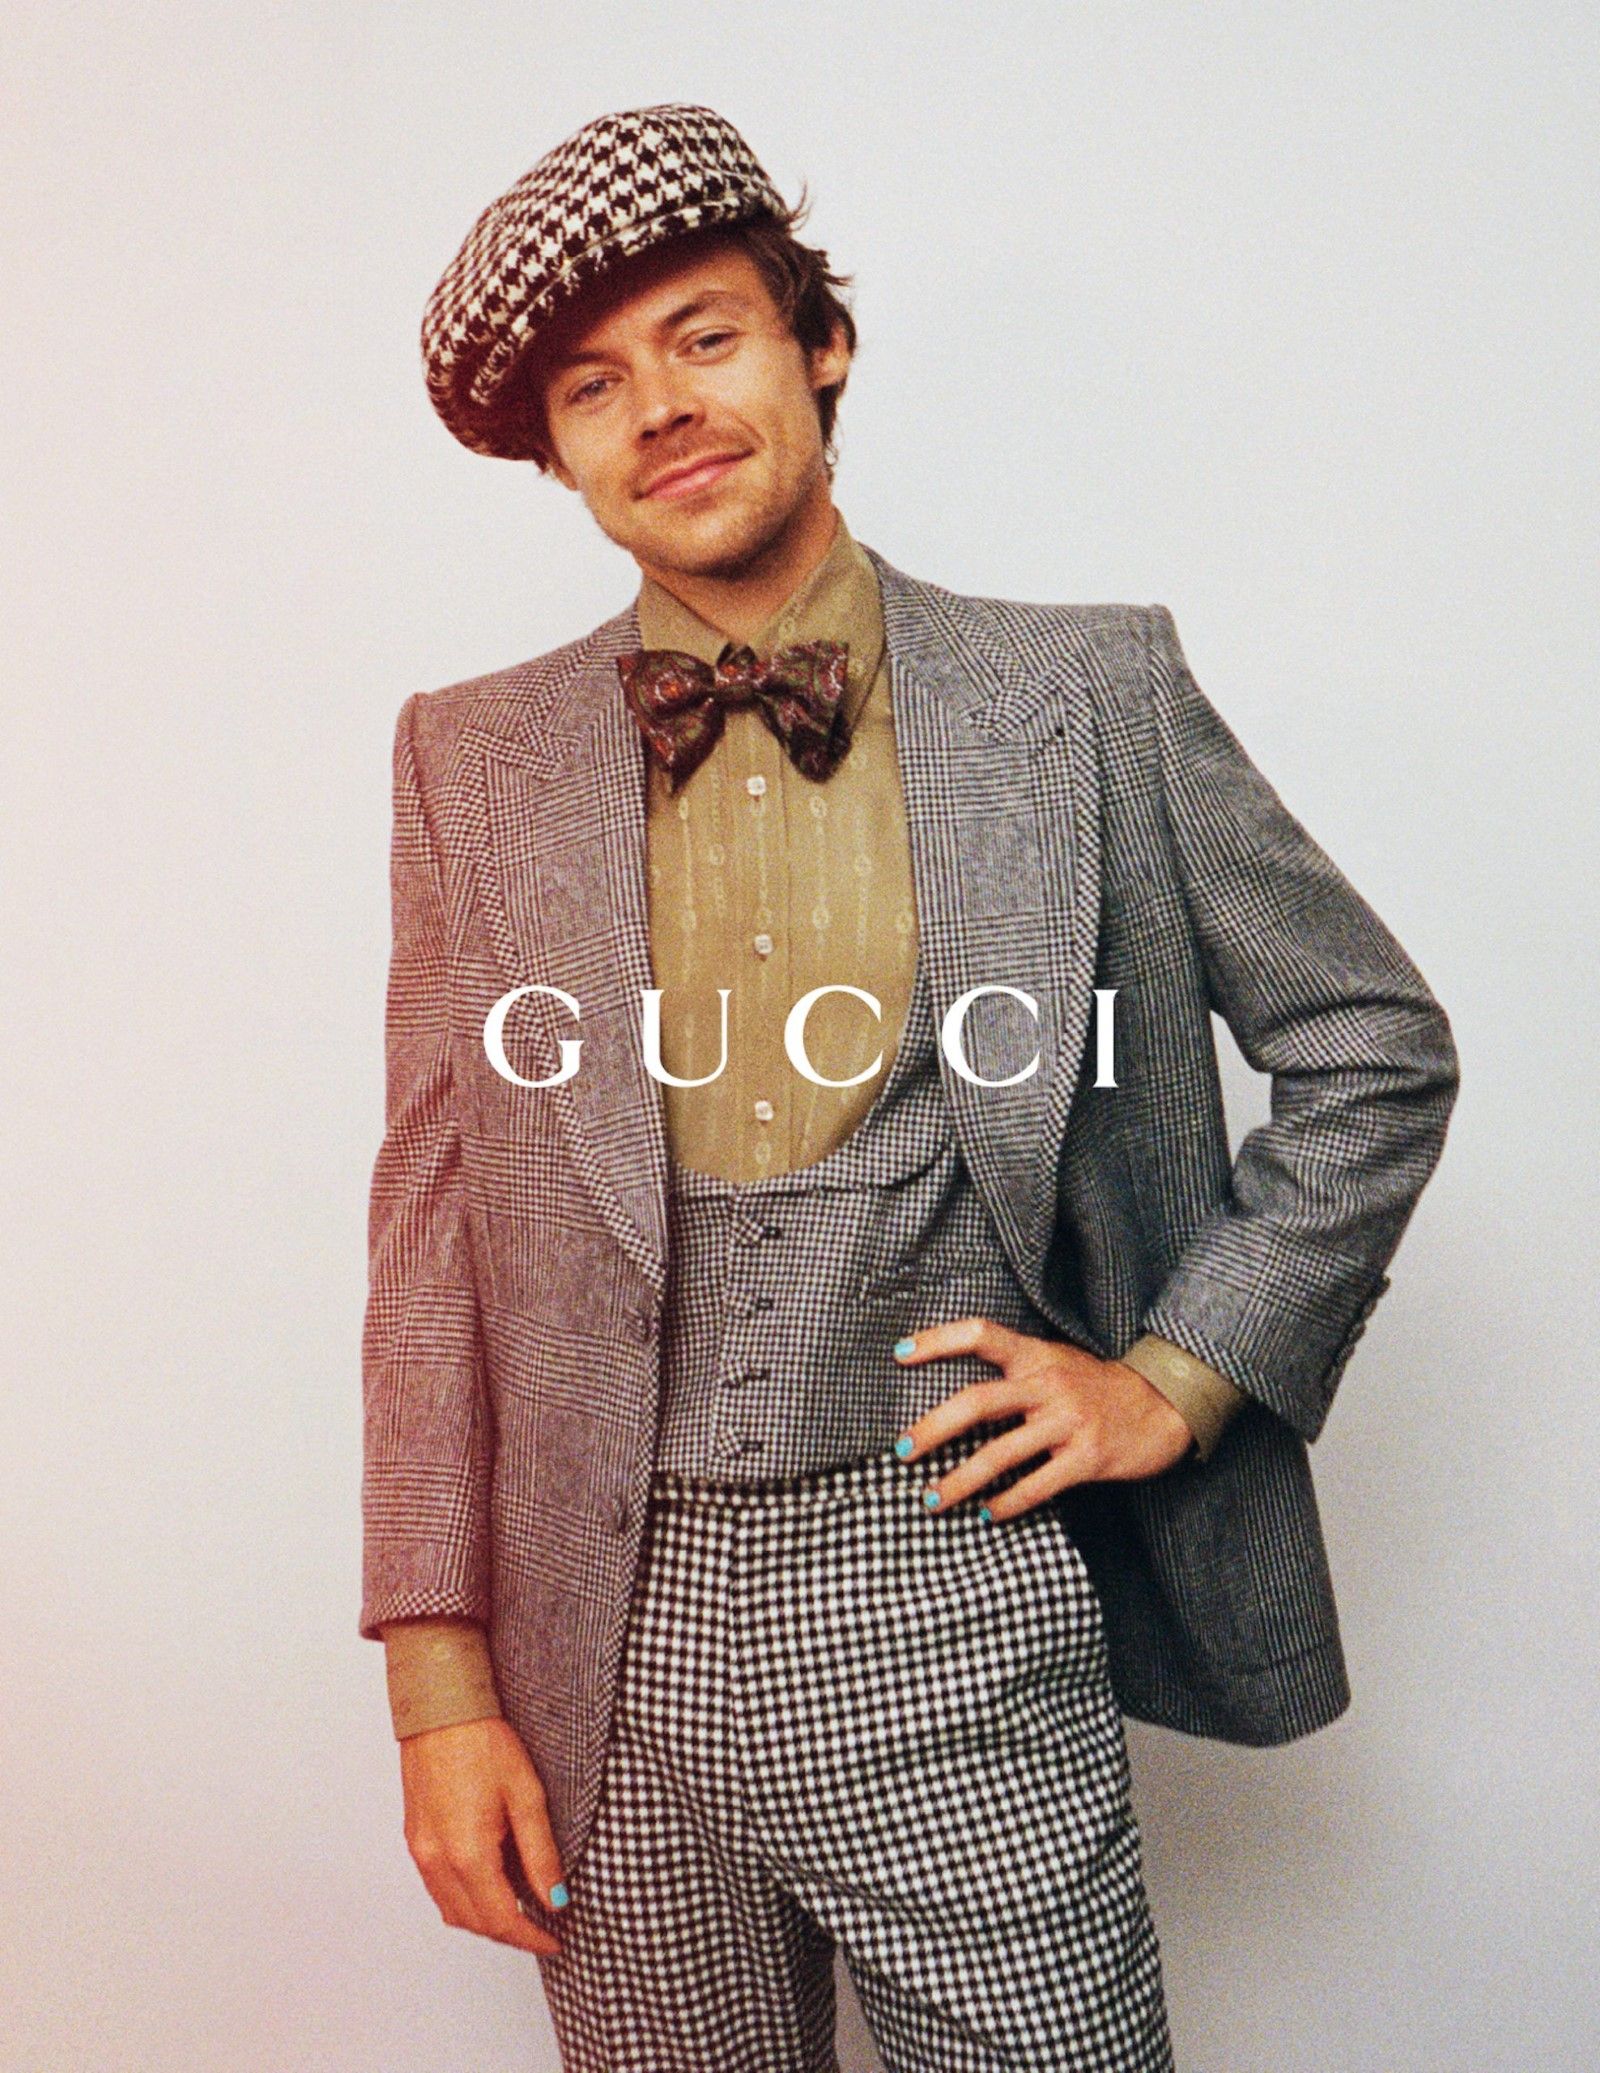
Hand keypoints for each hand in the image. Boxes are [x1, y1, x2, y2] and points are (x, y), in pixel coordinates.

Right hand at [397, 1716, 566, 1955]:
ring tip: (520, 1911)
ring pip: (453, 1912)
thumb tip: (555, 1899)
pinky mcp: (414, 1841)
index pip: (502, 1919)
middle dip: (510, 1934)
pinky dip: (464, 1901)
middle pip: (475, 1923)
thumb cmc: (484, 1742)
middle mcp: (436, 1860)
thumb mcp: (526, 1795)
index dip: (531, 1938)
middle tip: (543, 1929)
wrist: (441, 1711)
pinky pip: (438, 1891)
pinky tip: (488, 1887)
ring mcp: (421, 1852)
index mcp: (467, 1852)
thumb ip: (541, 1853)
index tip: (555, 1942)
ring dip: (485, 1921)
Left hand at [891, 1316, 1195, 1519]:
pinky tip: (987, 1514)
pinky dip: (1007, 1503)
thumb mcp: (1058, 1362)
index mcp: (1036, 1355)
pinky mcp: (1087, 1458)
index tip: (900, 1354)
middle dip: (933, 1428)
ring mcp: (1068, 1422)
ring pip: (1000, 1453)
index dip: (937, 1340)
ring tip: (932, 1500)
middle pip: (978, 1401)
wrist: (1165, 1404)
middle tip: (900, 1451)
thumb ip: (1015, 1371)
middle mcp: (1048, 1384)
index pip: (980, 1334)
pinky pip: (1037, 1486)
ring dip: (960, 1480)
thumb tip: (956, 1397)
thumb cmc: (1098, 1386)